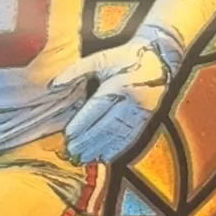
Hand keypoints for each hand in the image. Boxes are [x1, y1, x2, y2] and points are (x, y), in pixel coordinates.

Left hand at [49, 39, 173, 166]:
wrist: (161, 59)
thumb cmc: (126, 58)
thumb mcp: (101, 58)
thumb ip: (76, 71)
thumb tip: (54, 84)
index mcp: (118, 85)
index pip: (97, 108)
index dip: (82, 123)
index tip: (68, 135)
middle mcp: (131, 101)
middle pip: (107, 126)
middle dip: (88, 141)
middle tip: (72, 151)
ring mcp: (141, 112)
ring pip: (118, 135)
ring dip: (100, 148)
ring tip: (83, 157)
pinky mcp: (147, 119)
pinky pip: (130, 138)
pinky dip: (116, 149)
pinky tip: (103, 156)